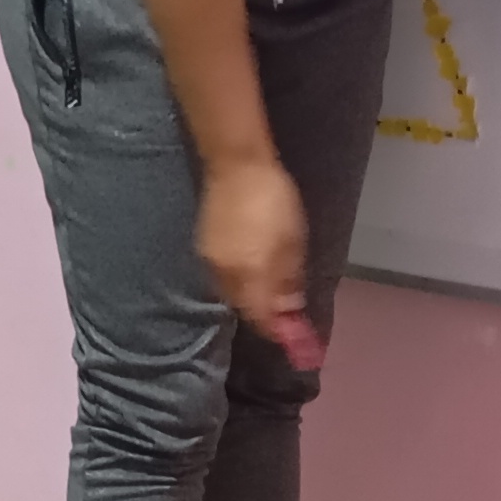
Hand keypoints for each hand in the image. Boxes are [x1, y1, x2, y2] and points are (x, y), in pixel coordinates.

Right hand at [194, 159, 310, 347]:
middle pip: (246, 309)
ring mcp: (210, 263)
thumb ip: (289, 281)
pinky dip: (241, 282)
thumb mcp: (292, 242)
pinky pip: (225, 278)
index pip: (262, 319)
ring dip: (253, 299)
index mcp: (249, 276)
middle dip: (266, 316)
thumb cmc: (273, 200)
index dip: (279, 331)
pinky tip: (254, 271)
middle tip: (288, 314)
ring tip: (273, 291)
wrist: (236, 164)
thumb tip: (290, 310)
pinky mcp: (204, 249)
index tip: (297, 336)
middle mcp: (224, 277)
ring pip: (234, 295)